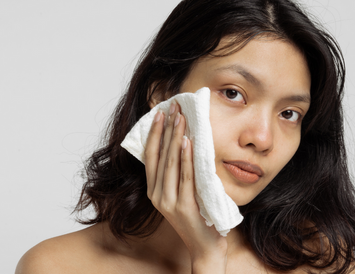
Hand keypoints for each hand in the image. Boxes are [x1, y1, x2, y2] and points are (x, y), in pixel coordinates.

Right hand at [144, 102, 227, 272]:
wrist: (204, 247)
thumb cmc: (197, 218)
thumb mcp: (184, 194)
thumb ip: (180, 174)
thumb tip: (184, 144)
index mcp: (154, 191)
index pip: (151, 156)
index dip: (154, 133)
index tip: (160, 112)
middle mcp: (157, 195)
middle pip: (160, 155)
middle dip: (166, 129)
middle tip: (173, 107)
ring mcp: (169, 202)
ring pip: (170, 163)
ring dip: (175, 138)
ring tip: (180, 118)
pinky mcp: (183, 207)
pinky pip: (185, 177)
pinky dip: (185, 158)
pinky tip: (187, 142)